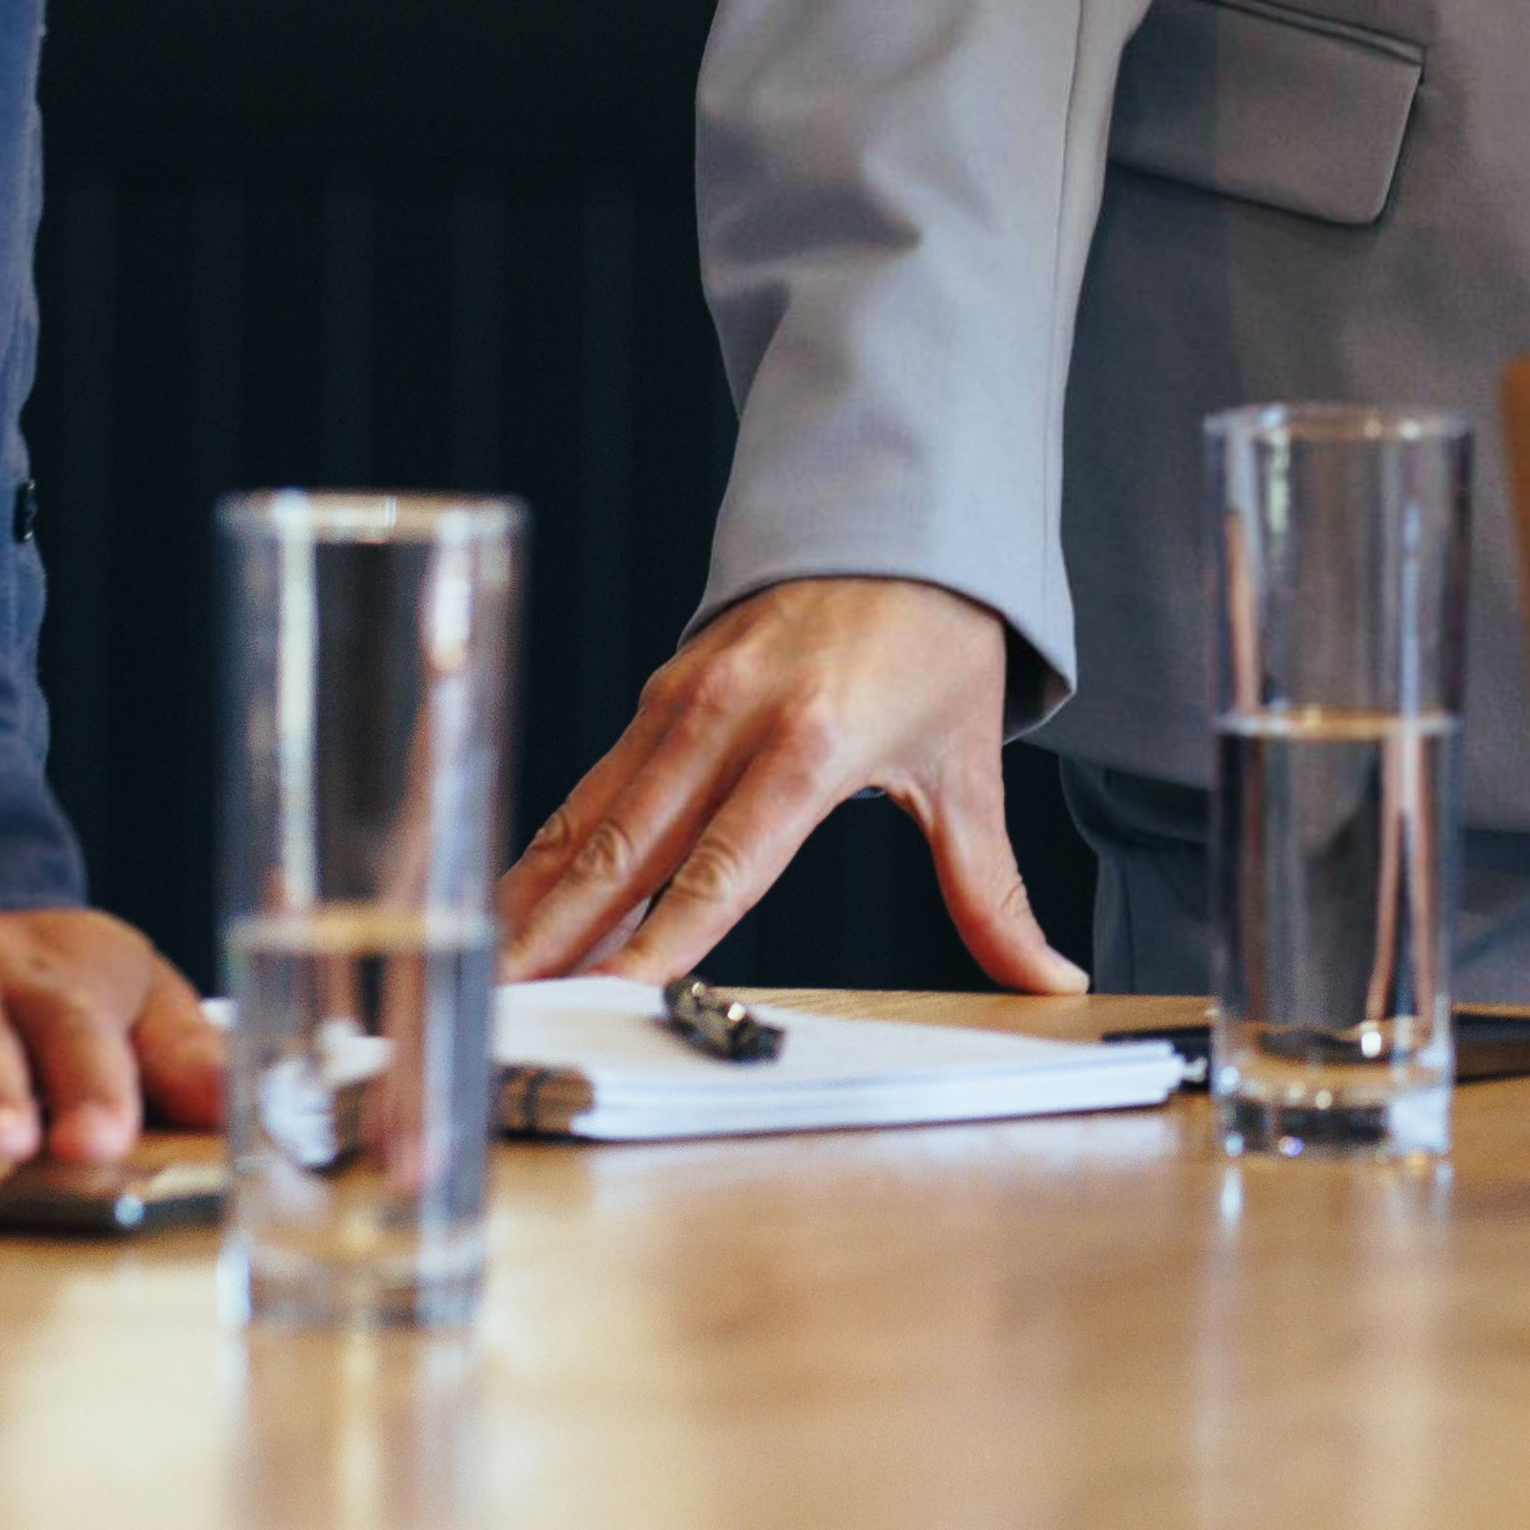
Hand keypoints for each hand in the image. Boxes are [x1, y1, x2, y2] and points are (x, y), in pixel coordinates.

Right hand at [499, 575, 1075, 990]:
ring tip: (478, 978)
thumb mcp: (969, 769)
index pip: (721, 870)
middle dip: (555, 941)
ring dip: (527, 905)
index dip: (659, 942)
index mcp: (811, 746)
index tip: (607, 1002)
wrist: (903, 518)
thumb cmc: (938, 643)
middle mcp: (729, 723)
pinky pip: (588, 789)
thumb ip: (992, 891)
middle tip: (498, 1012)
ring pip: (587, 823)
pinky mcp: (656, 695)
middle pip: (626, 855)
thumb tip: (1051, 978)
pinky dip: (542, 854)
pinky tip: (504, 910)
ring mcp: (680, 704)